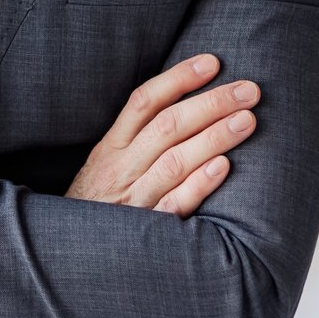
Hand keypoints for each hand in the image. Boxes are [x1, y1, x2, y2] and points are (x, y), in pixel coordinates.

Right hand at [66, 55, 260, 213]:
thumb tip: (182, 103)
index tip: (212, 62)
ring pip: (174, 161)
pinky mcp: (146, 232)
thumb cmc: (97, 206)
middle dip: (211, 103)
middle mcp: (121, 169)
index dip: (178, 79)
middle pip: (167, 126)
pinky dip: (198, 185)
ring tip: (247, 120)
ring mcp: (133, 200)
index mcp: (110, 148)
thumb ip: (135, 140)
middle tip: (249, 90)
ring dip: (213, 137)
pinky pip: (174, 205)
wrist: (69, 255)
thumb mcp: (104, 167)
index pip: (143, 102)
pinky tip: (223, 167)